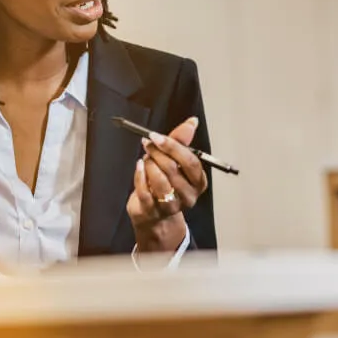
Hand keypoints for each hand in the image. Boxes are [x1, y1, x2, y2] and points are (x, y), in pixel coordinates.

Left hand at [126, 117, 207, 252]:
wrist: (155, 215)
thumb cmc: (167, 183)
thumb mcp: (175, 160)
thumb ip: (182, 141)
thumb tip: (192, 121)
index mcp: (198, 181)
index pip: (190, 162)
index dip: (173, 147)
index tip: (157, 136)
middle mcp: (189, 196)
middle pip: (174, 170)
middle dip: (158, 153)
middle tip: (148, 144)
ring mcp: (171, 206)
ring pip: (160, 181)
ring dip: (149, 165)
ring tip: (146, 158)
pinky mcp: (153, 212)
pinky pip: (144, 191)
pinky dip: (139, 175)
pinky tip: (139, 166)